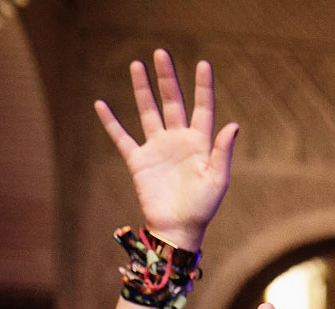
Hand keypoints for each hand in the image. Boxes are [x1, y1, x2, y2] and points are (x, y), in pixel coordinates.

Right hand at [94, 50, 237, 250]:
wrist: (178, 229)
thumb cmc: (203, 208)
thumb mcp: (217, 179)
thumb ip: (222, 151)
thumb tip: (233, 125)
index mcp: (200, 143)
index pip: (202, 108)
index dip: (203, 87)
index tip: (203, 64)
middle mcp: (178, 140)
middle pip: (172, 102)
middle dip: (167, 78)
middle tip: (162, 53)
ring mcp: (157, 148)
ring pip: (148, 111)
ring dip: (142, 89)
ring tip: (136, 65)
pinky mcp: (138, 160)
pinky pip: (121, 137)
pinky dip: (111, 122)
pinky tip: (101, 104)